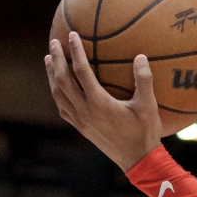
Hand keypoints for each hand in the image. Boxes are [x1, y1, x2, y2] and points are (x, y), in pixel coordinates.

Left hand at [43, 28, 163, 173]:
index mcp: (99, 103)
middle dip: (56, 60)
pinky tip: (57, 86)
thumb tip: (140, 56)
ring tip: (49, 59)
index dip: (75, 51)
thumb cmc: (145, 132)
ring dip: (51, 75)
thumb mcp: (148, 106)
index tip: (72, 35)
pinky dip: (57, 93)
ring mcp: (80, 121)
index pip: (81, 71)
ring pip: (58, 94)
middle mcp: (85, 111)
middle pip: (63, 81)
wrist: (137, 160)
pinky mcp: (81, 128)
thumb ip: (144, 80)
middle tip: (54, 43)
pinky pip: (62, 108)